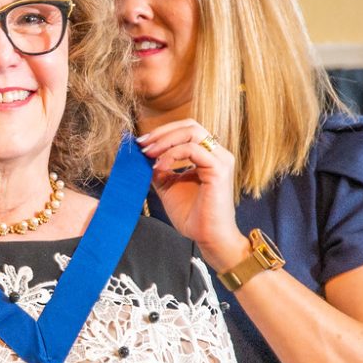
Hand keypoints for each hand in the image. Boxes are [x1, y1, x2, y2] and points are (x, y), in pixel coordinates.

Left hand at [136, 118, 248, 270]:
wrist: (208, 237)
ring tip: (149, 154)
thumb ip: (160, 169)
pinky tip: (160, 168)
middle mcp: (218, 154)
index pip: (187, 130)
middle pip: (190, 125)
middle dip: (162, 132)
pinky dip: (171, 155)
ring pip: (192, 132)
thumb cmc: (193, 215)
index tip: (142, 144)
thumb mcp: (169, 187)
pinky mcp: (219, 169)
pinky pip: (192, 150)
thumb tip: (143, 155)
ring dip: (165, 141)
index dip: (163, 133)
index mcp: (208, 156)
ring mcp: (221, 160)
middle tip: (143, 145)